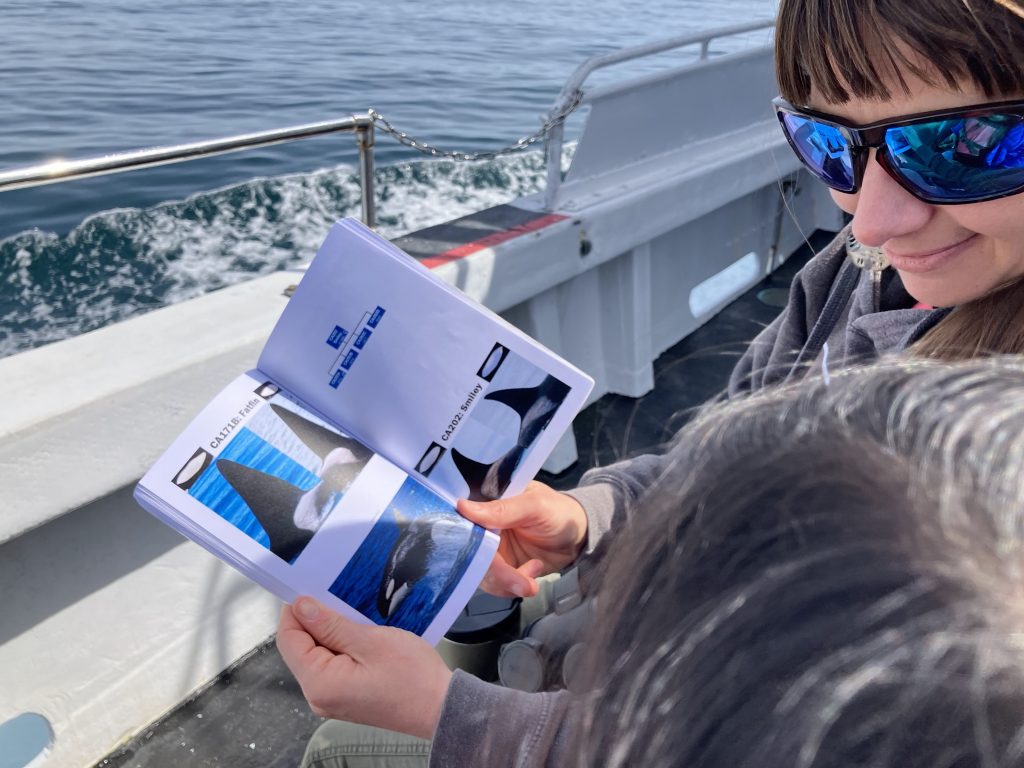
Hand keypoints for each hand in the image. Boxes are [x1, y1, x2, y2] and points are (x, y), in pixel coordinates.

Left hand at [276, 597, 451, 738]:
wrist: (441, 707)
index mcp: (320, 683)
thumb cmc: (413, 678)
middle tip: (342, 598)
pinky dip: (343, 645)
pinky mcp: (345, 695)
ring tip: (356, 614)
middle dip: (317, 620)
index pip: (289, 640)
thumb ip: (331, 625)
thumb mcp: (371, 641)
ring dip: (333, 631)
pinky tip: (361, 632)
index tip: (312, 588)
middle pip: (301, 647)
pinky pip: (333, 664)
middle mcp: (319, 695)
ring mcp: (332, 698)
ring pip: (318, 654)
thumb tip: (301, 607)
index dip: (296, 611)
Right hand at [457, 481, 587, 598]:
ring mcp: (491, 550)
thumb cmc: (559, 512)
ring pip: (482, 574)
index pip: (463, 523)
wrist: (578, 538)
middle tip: (522, 583)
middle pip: (471, 555)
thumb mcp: (534, 506)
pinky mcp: (501, 568)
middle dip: (497, 574)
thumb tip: (462, 507)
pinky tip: (533, 573)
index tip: (482, 559)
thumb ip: (502, 509)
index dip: (466, 542)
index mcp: (486, 504)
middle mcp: (483, 528)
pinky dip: (512, 587)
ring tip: (532, 581)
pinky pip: (494, 584)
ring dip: (506, 584)